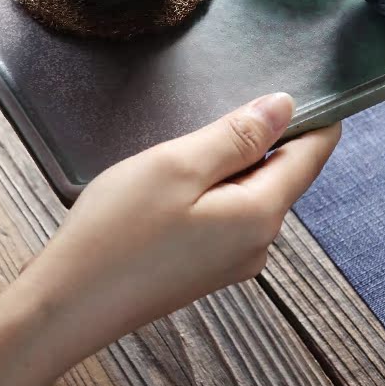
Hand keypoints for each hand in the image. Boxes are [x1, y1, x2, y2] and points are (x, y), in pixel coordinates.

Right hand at [19, 92, 341, 367]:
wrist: (67, 305)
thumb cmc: (117, 231)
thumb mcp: (179, 164)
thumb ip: (237, 135)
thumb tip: (286, 106)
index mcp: (260, 215)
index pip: (312, 157)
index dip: (317, 117)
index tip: (308, 80)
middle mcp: (258, 243)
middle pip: (283, 173)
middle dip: (264, 136)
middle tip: (226, 100)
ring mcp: (232, 260)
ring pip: (251, 191)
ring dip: (232, 161)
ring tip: (187, 144)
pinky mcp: (205, 267)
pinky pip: (228, 212)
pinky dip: (213, 186)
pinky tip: (176, 179)